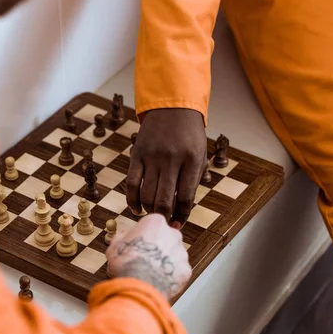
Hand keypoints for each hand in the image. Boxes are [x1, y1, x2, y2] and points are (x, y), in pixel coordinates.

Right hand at [106, 214, 191, 300]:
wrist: (140, 285)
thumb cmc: (127, 264)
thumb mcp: (115, 246)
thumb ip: (121, 237)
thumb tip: (122, 235)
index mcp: (156, 223)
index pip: (153, 225)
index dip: (144, 236)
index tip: (139, 244)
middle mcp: (172, 234)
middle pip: (166, 239)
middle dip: (158, 248)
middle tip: (145, 260)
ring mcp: (181, 252)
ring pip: (174, 255)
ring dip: (164, 262)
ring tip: (151, 273)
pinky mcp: (186, 269)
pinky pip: (178, 272)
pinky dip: (170, 276)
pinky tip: (159, 281)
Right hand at [126, 108, 205, 228]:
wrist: (173, 108)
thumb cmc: (189, 136)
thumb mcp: (199, 156)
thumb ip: (192, 182)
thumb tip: (180, 211)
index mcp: (192, 160)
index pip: (186, 198)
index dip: (181, 216)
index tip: (178, 225)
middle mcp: (171, 159)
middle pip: (164, 200)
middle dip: (164, 217)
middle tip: (163, 224)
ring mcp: (152, 156)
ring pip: (147, 195)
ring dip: (149, 210)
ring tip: (152, 215)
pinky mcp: (137, 154)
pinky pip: (132, 183)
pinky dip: (133, 200)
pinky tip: (137, 208)